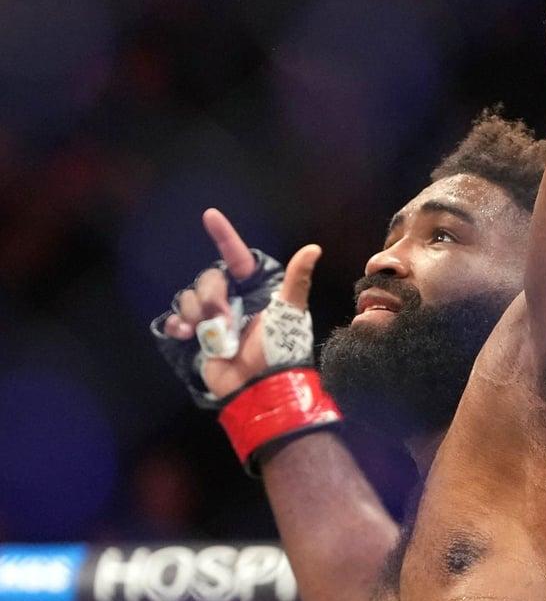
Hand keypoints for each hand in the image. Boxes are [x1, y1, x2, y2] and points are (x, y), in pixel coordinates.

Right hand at [151, 208, 321, 405]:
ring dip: (196, 314)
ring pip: (189, 297)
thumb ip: (297, 280)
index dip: (224, 235)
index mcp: (255, 290)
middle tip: (224, 320)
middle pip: (208, 278)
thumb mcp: (290, 312)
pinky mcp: (198, 336)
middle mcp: (233, 300)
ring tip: (213, 335)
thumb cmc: (280, 348)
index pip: (237, 257)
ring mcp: (213, 318)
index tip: (210, 215)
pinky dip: (177, 325)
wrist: (260, 385)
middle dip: (211, 296)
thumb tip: (313, 248)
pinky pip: (176, 319)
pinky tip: (186, 334)